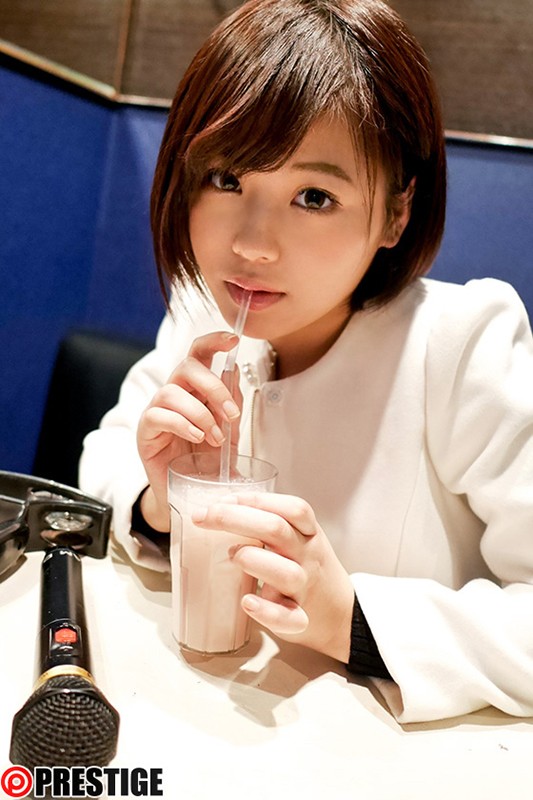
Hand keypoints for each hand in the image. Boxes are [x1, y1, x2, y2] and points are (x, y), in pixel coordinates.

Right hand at [136, 331, 241, 530]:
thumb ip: (231, 403)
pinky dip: (182, 424)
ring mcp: (156, 411)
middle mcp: (174, 394)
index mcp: (195, 389)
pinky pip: (158, 415)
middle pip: (187, 366)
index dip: (213, 341)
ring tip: (214, 437)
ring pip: (172, 390)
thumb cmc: (207, 463)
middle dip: (213, 386)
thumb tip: (233, 370)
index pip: (199, 353)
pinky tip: (197, 437)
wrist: (190, 496)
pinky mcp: (145, 432)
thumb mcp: (229, 432)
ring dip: (200, 412)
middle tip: (231, 414)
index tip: (233, 340)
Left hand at [192, 493, 354, 661]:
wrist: (341, 614)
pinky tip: (247, 602)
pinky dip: (266, 611)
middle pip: (276, 530)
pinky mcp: (300, 619)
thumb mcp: (299, 538)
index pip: (291, 508)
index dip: (255, 499)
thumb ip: (269, 523)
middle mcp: (307, 556)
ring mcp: (304, 588)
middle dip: (234, 519)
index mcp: (308, 533)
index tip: (220, 500)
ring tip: (232, 556)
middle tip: (203, 518)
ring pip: (284, 571)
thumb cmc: (308, 568)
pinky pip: (287, 617)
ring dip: (252, 559)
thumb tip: (220, 508)